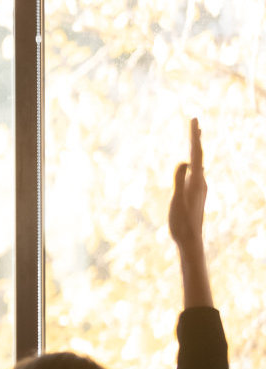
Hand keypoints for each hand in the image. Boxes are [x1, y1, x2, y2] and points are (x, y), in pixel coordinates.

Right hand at [169, 118, 206, 248]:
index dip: (194, 136)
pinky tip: (194, 163)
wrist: (190, 240)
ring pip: (198, 163)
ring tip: (196, 137)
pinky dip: (194, 161)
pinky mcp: (195, 193)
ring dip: (196, 148)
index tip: (194, 119)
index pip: (196, 153)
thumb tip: (184, 161)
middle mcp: (200, 181)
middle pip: (199, 155)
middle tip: (195, 121)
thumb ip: (180, 180)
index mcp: (196, 181)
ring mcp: (199, 188)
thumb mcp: (178, 200)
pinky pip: (195, 172)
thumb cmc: (182, 222)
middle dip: (196, 138)